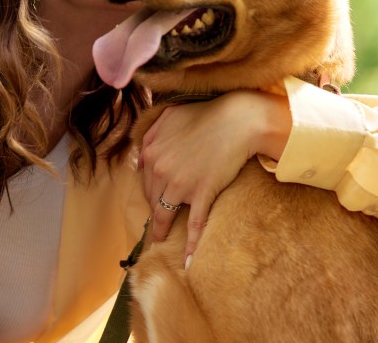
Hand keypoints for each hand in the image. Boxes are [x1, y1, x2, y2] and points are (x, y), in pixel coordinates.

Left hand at [139, 90, 290, 264]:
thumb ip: (151, 134)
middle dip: (153, 212)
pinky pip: (194, 224)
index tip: (151, 201)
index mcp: (152, 152)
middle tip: (155, 223)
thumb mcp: (169, 116)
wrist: (237, 121)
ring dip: (162, 230)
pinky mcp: (202, 194)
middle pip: (152, 199)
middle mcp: (160, 170)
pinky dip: (191, 244)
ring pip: (166, 213)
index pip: (144, 180)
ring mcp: (180, 185)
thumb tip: (140, 157)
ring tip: (161, 241)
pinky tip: (188, 261)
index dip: (148, 193)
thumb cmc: (205, 115)